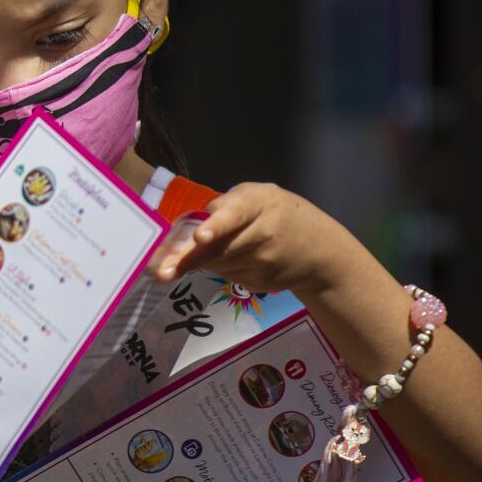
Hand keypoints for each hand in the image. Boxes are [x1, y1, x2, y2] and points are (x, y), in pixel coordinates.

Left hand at [150, 182, 362, 297]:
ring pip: (218, 264)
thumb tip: (192, 227)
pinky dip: (222, 267)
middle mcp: (263, 234)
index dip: (217, 226)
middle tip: (159, 272)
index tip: (201, 237)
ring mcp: (264, 263)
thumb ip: (226, 206)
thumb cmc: (281, 215)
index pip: (236, 214)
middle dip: (187, 260)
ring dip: (202, 260)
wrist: (321, 252)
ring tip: (205, 249)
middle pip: (218, 248)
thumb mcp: (259, 197)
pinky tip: (237, 259)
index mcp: (259, 204)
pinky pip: (228, 275)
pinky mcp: (261, 284)